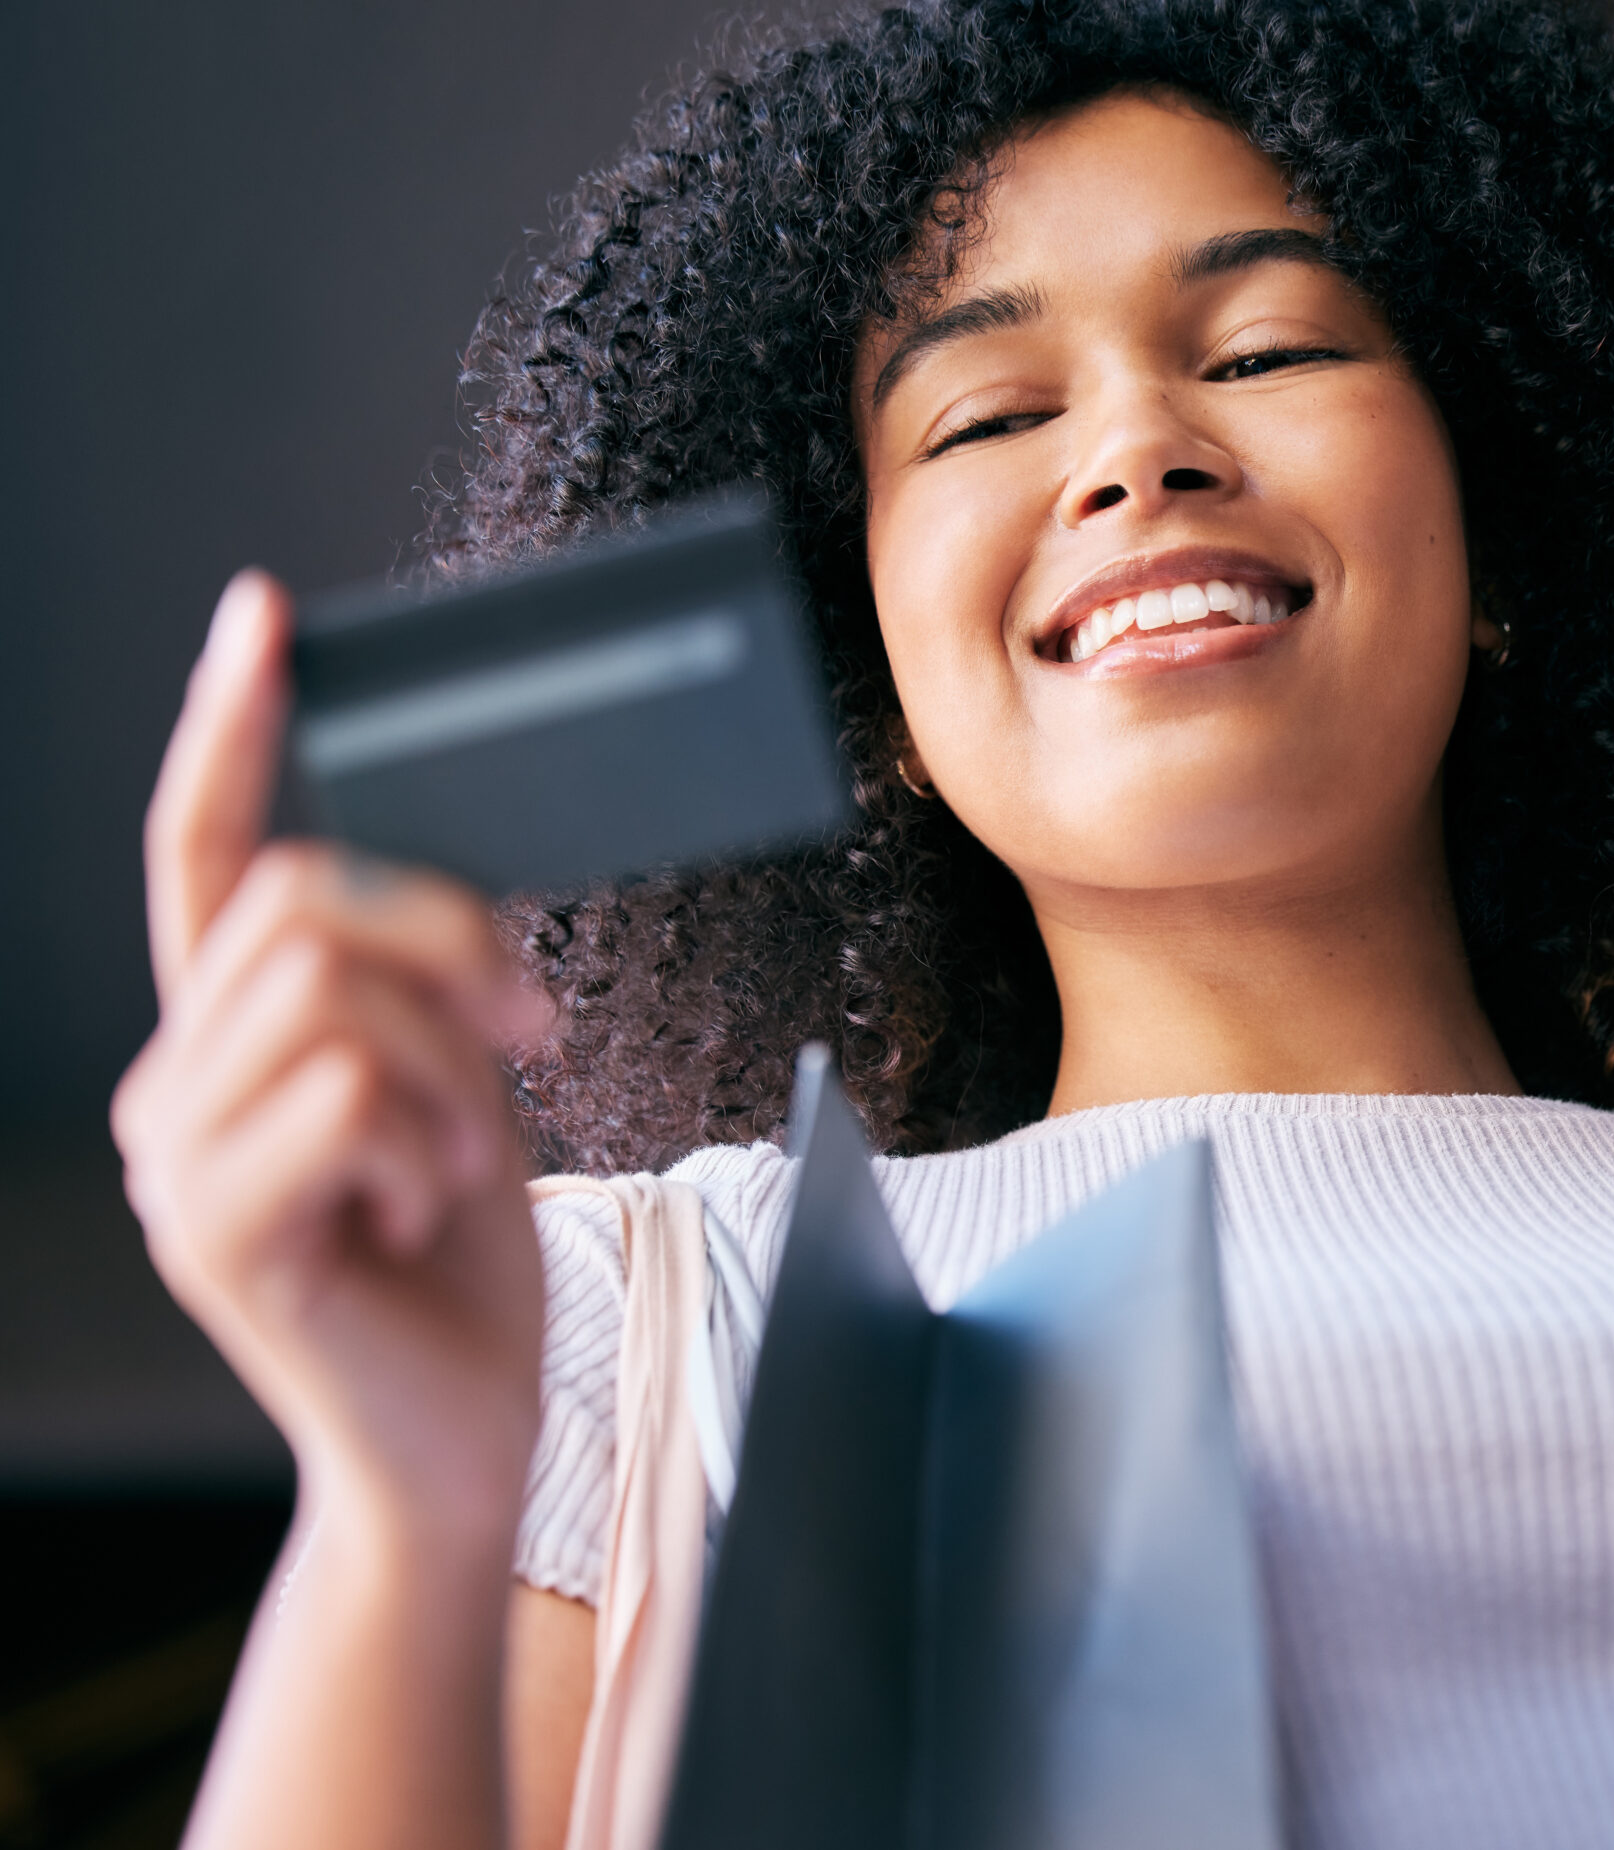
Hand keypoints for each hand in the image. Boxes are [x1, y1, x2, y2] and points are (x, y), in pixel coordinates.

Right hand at [112, 572, 551, 1547]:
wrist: (458, 1442)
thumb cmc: (460, 1267)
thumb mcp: (453, 1088)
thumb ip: (418, 988)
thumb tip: (445, 885)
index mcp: (233, 1037)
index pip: (204, 853)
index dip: (228, 730)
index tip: (266, 619)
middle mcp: (176, 1085)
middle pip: (302, 901)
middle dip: (450, 939)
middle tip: (534, 1021)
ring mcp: (179, 1163)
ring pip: (334, 994)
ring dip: (454, 1070)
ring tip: (463, 1165)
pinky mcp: (217, 1235)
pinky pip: (351, 1098)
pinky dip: (434, 1147)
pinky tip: (427, 1218)